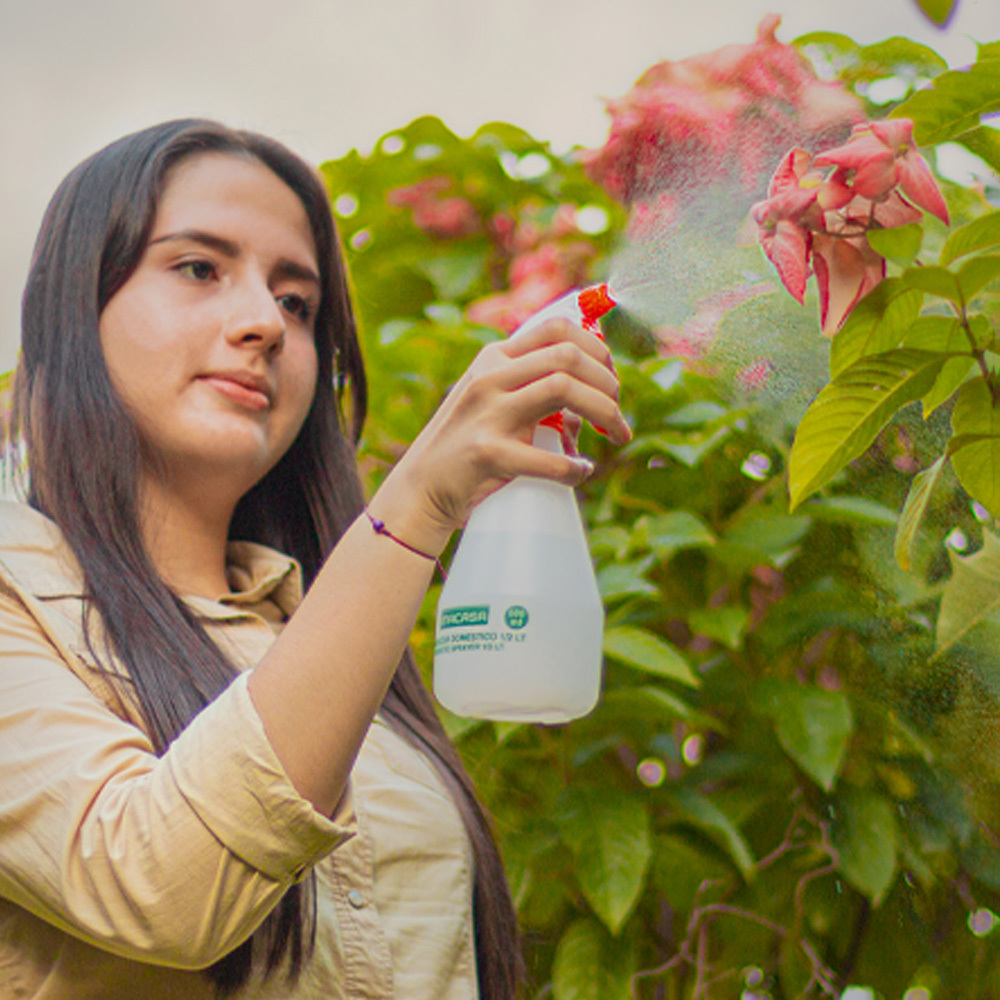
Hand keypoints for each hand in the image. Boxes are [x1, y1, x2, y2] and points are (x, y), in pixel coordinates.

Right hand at [370, 317, 629, 555]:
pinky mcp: (486, 453)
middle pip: (568, 355)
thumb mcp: (494, 405)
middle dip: (608, 383)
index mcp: (494, 359)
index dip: (597, 347)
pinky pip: (548, 457)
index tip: (611, 377)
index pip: (557, 328)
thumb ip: (536, 393)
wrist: (420, 490)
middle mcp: (490, 377)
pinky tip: (581, 473)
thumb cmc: (467, 449)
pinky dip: (574, 467)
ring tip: (616, 434)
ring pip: (564, 387)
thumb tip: (595, 398)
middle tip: (617, 412)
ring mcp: (487, 413)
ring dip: (604, 411)